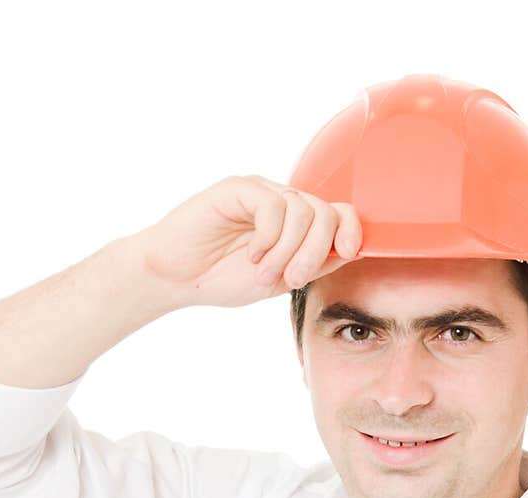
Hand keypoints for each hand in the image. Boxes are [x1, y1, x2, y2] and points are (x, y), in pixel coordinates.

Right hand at [132, 174, 362, 311]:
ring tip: (263, 273)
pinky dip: (268, 238)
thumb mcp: (280, 278)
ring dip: (287, 251)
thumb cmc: (222, 278)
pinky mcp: (238, 189)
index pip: (339, 213)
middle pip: (325, 212)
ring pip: (301, 210)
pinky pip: (272, 206)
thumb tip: (351, 251)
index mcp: (296, 224)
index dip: (351, 229)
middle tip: (292, 278)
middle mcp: (282, 203)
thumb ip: (314, 263)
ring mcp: (260, 193)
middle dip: (316, 251)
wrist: (176, 277)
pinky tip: (251, 255)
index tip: (347, 253)